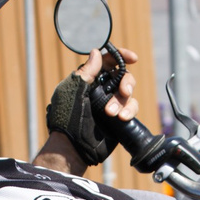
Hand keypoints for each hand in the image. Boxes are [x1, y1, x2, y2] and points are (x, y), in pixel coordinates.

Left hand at [44, 43, 138, 165]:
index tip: (133, 57)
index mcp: (88, 79)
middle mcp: (101, 89)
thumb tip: (96, 52)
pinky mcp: (119, 117)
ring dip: (122, 101)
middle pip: (122, 76)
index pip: (107, 62)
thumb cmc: (66, 118)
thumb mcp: (73, 90)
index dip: (121, 56)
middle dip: (126, 82)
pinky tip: (122, 117)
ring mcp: (110, 103)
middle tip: (124, 90)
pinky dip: (129, 111)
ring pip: (128, 93)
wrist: (73, 147)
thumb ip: (86, 72)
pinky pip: (131, 108)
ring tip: (110, 113)